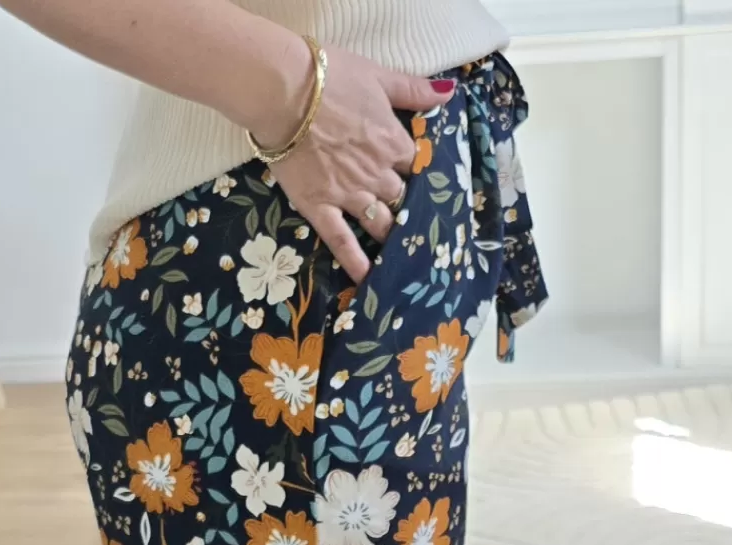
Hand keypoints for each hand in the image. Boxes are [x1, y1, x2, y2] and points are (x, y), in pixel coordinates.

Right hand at [253, 43, 455, 282]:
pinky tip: (368, 280)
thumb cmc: (329, 77)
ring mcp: (349, 195)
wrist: (281, 90)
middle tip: (421, 230)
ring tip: (403, 256)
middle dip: (412, 212)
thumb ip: (414, 91)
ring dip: (393, 239)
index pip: (420, 167)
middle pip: (403, 200)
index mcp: (393, 142)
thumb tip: (450, 95)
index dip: (424, 177)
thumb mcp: (378, 76)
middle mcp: (377, 174)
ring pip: (381, 224)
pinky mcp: (320, 207)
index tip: (428, 187)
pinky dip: (356, 262)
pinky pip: (342, 242)